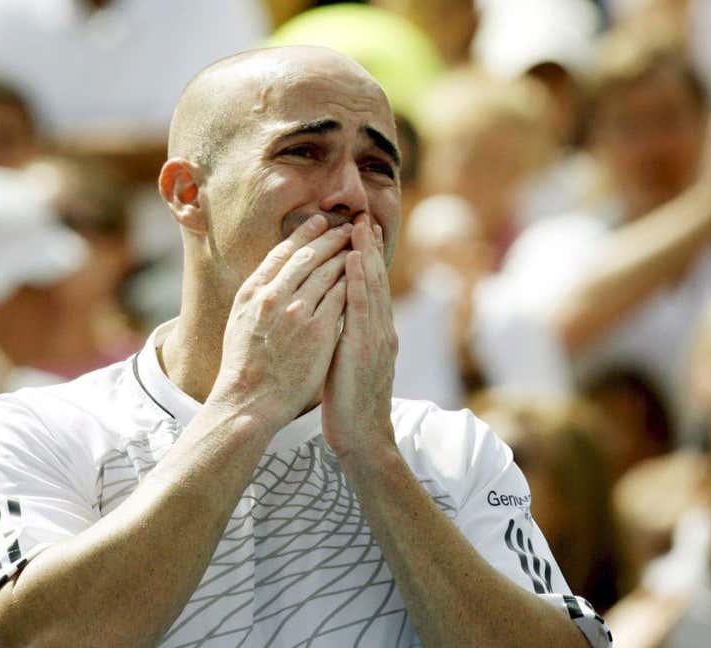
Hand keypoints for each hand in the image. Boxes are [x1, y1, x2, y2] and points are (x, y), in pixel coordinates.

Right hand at [206, 215, 352, 429]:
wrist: (249, 402)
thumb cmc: (243, 366)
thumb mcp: (239, 321)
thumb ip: (256, 297)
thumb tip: (269, 278)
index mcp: (252, 292)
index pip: (281, 252)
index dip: (303, 233)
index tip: (319, 220)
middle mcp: (272, 296)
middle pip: (307, 256)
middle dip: (331, 236)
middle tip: (349, 225)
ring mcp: (296, 312)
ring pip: (327, 272)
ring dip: (347, 254)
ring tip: (361, 244)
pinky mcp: (318, 331)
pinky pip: (341, 297)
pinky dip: (353, 282)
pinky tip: (363, 274)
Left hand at [322, 215, 397, 458]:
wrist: (362, 437)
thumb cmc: (348, 404)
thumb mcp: (346, 363)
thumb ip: (344, 338)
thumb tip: (330, 318)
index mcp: (374, 334)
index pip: (370, 288)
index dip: (366, 259)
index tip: (359, 232)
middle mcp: (380, 331)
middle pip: (376, 280)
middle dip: (369, 248)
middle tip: (363, 217)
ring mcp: (376, 338)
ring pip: (373, 287)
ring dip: (367, 254)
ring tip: (360, 226)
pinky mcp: (365, 348)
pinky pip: (362, 307)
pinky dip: (360, 280)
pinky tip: (355, 260)